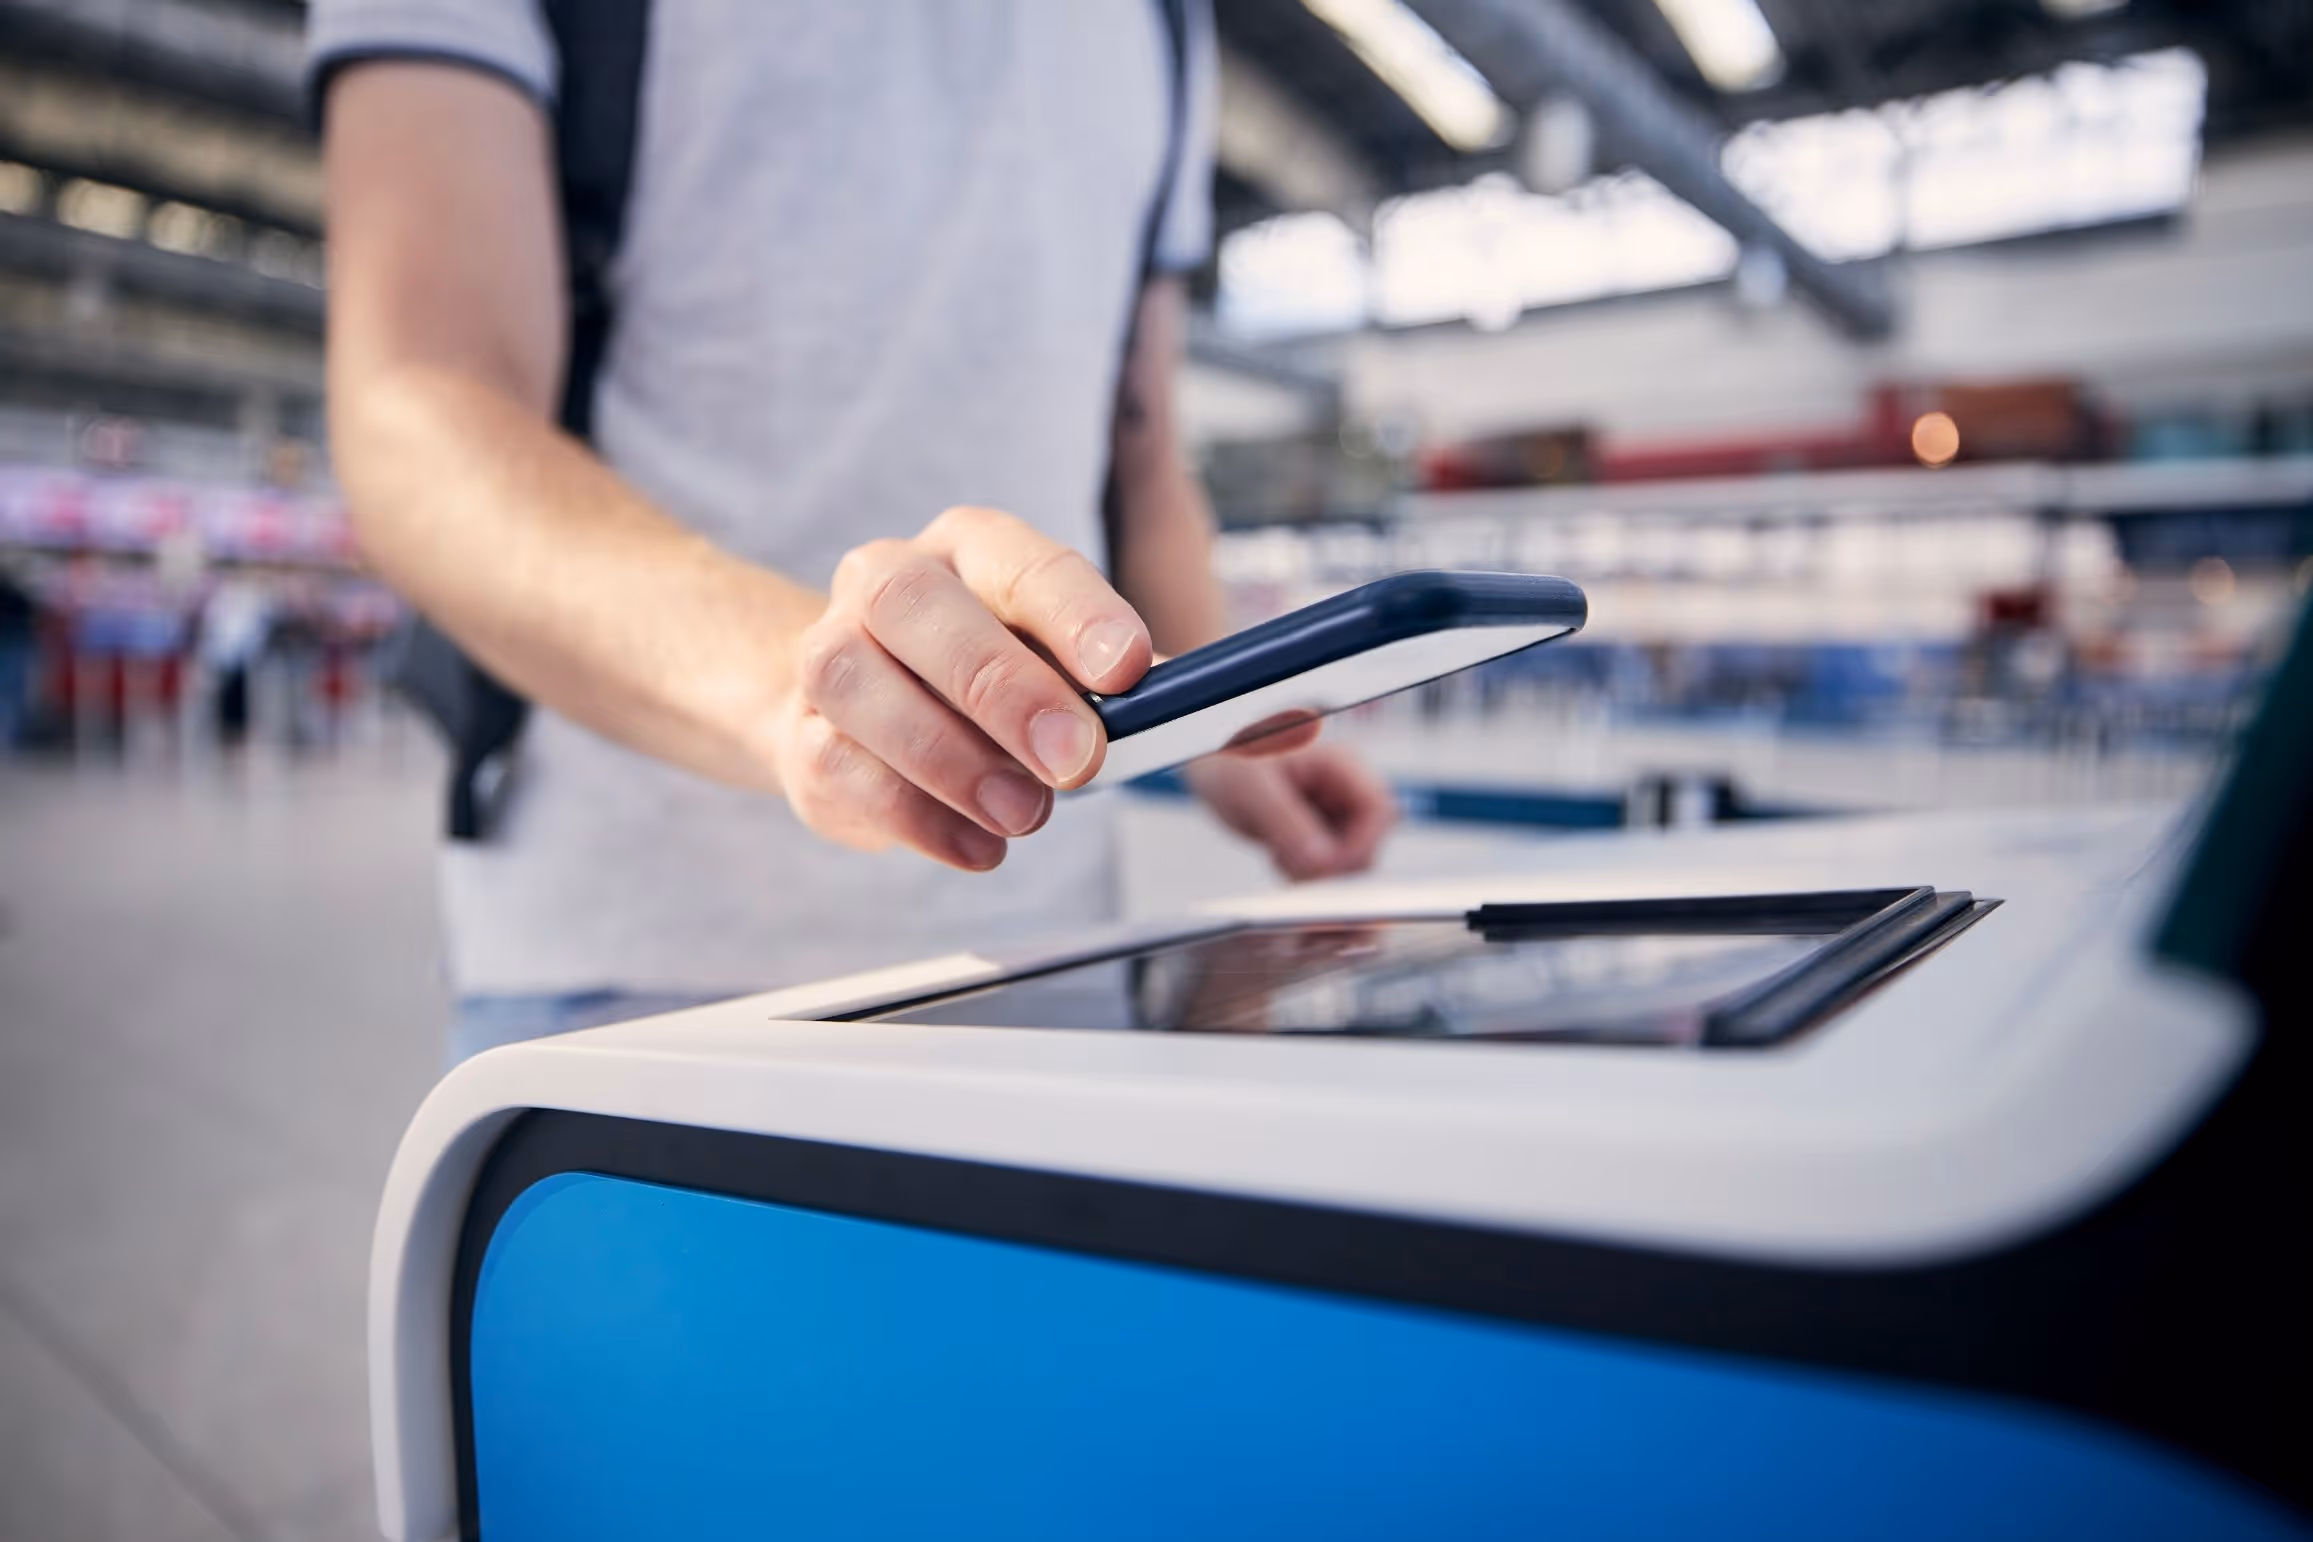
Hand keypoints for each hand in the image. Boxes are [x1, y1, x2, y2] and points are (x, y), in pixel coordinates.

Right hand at [771, 506, 1159, 871]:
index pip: (1022, 563)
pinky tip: (977, 843)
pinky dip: (916, 815)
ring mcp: (829, 652)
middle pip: (917, 607)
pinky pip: (838, 766)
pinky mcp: (802, 734)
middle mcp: (887, 582)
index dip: (1078, 614)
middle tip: (1076, 759)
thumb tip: (1250, 721)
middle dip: (1002, 687)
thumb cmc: (989, 680)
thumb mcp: (1069, 667)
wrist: (864, 711)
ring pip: (857, 682)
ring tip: (1024, 812)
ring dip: (950, 756)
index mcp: (971, 549)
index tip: (1131, 668)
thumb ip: (1144, 690)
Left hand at [1185, 741, 1397, 881]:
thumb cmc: (1230, 759)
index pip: (1377, 808)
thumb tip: (1320, 862)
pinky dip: (1305, 875)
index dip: (1363, 843)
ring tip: (1279, 855)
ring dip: (1317, 873)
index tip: (1327, 866)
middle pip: (1367, 842)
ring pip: (1348, 862)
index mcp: (1337, 765)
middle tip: (1291, 863)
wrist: (1212, 767)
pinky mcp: (1318, 837)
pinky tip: (1279, 858)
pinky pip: (1327, 868)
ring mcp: (1332, 816)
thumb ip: (1287, 822)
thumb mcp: (1252, 788)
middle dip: (1334, 865)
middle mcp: (1342, 791)